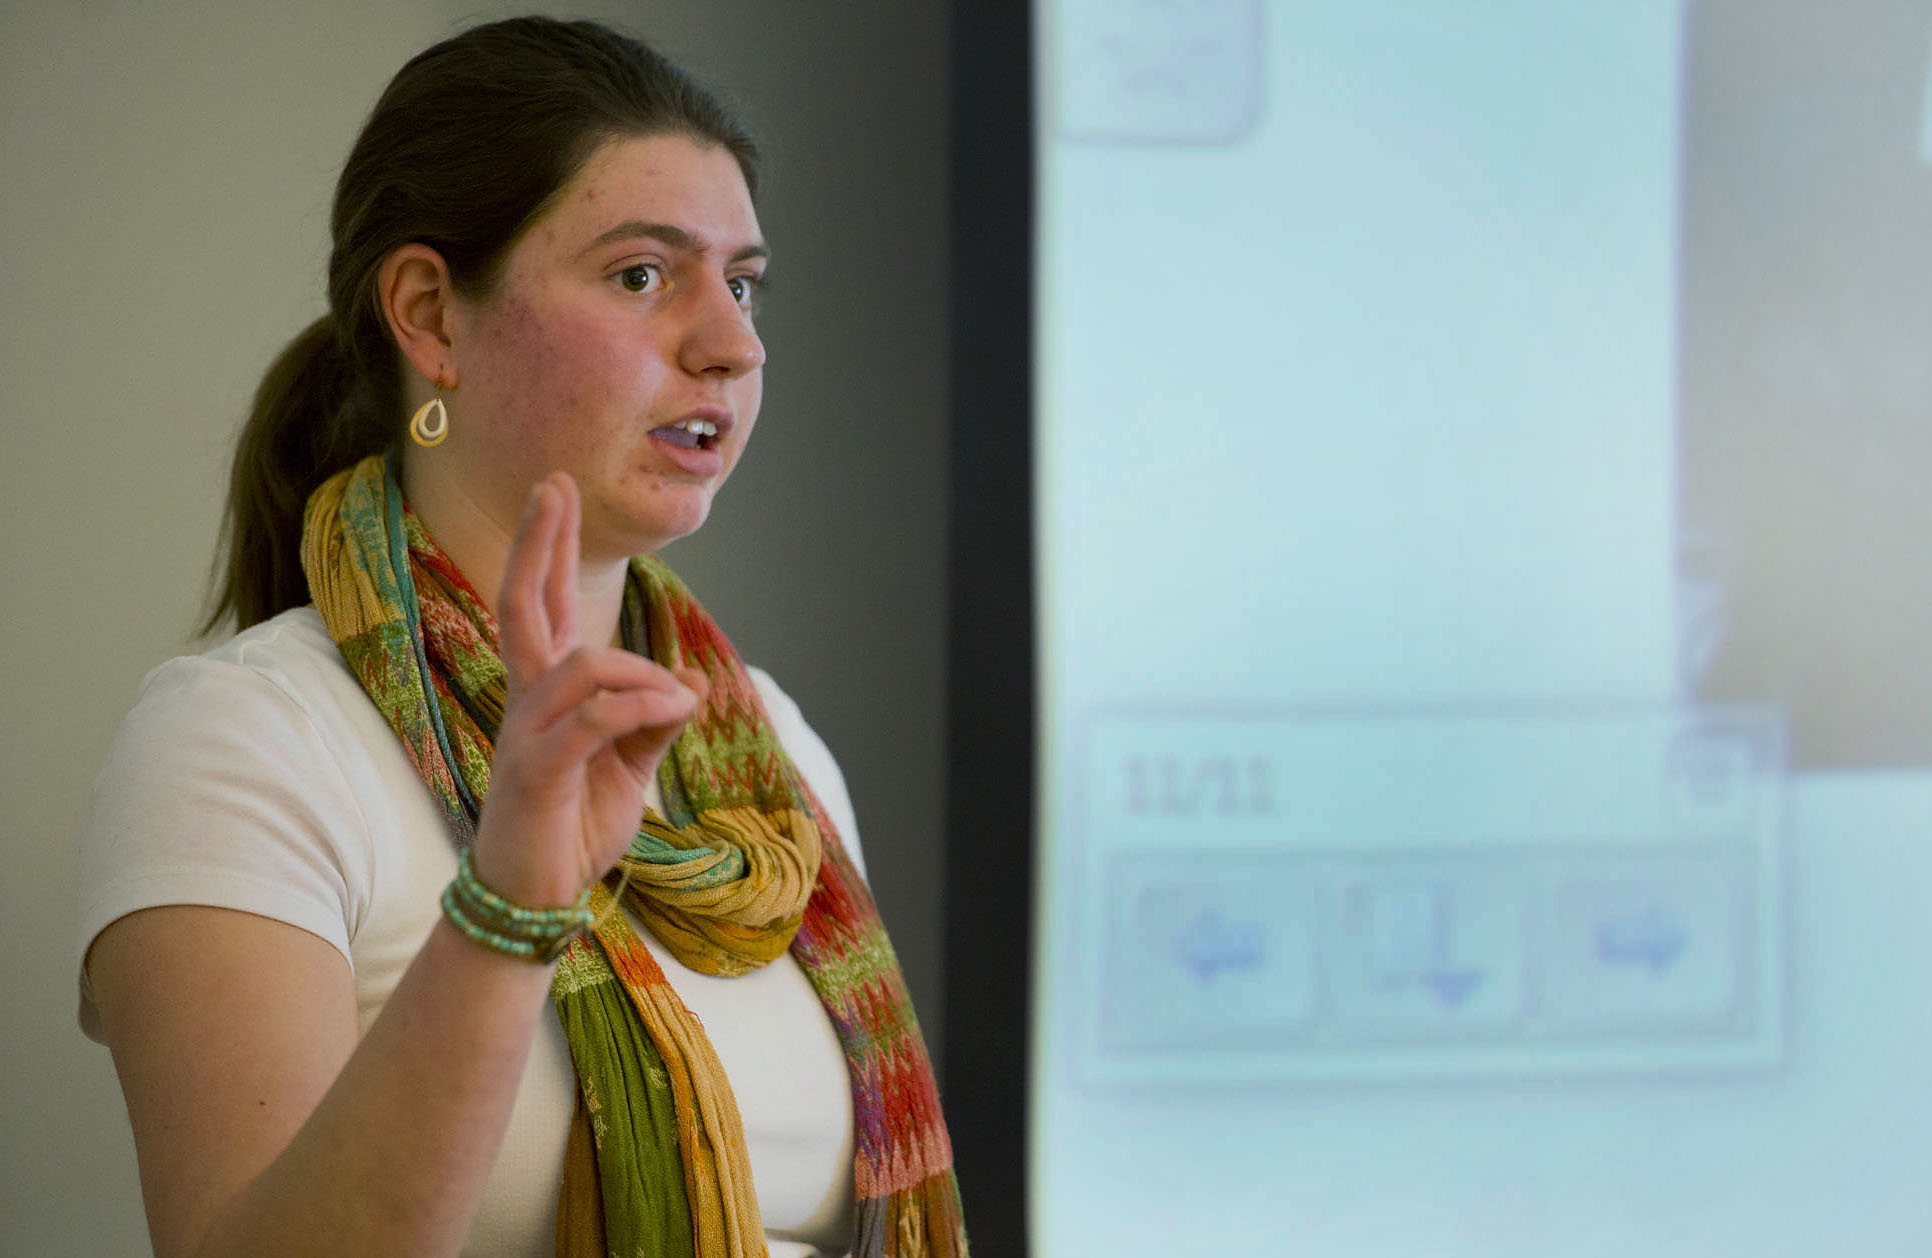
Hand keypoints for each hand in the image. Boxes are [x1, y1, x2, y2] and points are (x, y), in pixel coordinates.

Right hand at [468, 472, 706, 906]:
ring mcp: (526, 734)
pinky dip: (642, 707)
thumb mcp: (628, 770)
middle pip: (522, 605)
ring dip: (643, 674)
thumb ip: (654, 723)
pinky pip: (594, 718)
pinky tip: (674, 712)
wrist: (536, 899)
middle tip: (553, 482)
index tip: (554, 492)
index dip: (545, 548)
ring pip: (582, 664)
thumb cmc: (573, 830)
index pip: (538, 606)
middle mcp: (527, 702)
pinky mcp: (536, 772)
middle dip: (540, 542)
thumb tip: (689, 679)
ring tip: (678, 701)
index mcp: (547, 695)